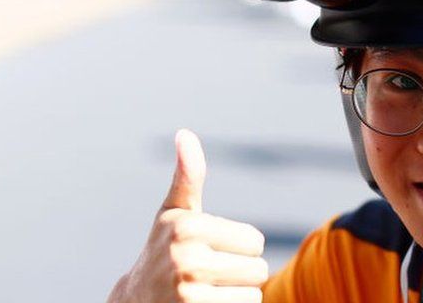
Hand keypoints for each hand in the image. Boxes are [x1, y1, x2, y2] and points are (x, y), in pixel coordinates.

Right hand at [107, 130, 267, 302]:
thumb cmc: (163, 251)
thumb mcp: (173, 214)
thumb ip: (188, 176)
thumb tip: (185, 135)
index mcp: (187, 227)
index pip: (256, 241)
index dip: (240, 247)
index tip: (210, 250)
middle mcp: (186, 259)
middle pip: (259, 270)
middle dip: (240, 273)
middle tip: (209, 275)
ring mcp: (189, 294)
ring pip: (253, 295)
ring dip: (236, 295)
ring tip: (206, 291)